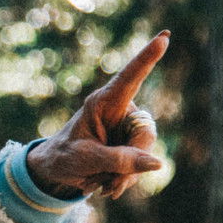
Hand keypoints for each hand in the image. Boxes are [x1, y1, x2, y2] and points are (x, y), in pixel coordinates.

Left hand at [26, 31, 168, 198]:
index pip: (130, 77)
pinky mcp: (131, 146)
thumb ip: (119, 160)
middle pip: (145, 133)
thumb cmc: (65, 156)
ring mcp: (127, 129)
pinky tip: (105, 185)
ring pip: (145, 152)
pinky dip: (125, 179)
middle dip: (132, 160)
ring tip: (101, 183)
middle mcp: (120, 111)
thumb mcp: (86, 159)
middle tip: (111, 182)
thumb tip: (157, 164)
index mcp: (104, 102)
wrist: (58, 172)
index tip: (164, 37)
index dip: (147, 58)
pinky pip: (142, 164)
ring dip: (125, 174)